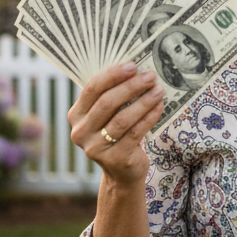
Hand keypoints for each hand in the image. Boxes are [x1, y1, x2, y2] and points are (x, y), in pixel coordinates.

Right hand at [67, 62, 164, 188]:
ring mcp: (95, 148)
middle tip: (150, 76)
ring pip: (122, 118)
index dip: (113, 75)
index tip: (133, 65)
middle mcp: (80, 132)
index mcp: (76, 115)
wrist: (122, 171)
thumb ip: (113, 94)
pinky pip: (135, 132)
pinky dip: (149, 117)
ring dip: (143, 101)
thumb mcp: (108, 115)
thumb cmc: (117, 134)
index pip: (92, 89)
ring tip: (159, 90)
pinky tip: (160, 107)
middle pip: (107, 102)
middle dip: (131, 86)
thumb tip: (135, 68)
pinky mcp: (114, 158)